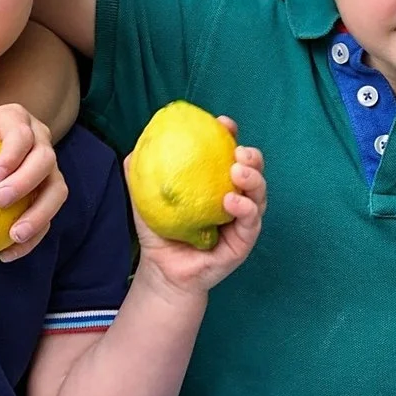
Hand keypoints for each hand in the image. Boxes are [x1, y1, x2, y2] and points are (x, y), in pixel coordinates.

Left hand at [0, 103, 66, 262]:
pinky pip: (50, 216)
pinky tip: (7, 254)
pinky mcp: (52, 192)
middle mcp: (41, 141)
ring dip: (40, 215)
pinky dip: (33, 237)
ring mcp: (51, 167)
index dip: (12, 154)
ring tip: (13, 236)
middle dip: (26, 182)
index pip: (20, 134)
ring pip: (58, 191)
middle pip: (45, 160)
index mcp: (16, 121)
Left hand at [131, 126, 265, 297]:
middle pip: (253, 172)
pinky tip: (231, 201)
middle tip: (239, 150)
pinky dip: (245, 208)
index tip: (223, 123)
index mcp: (216, 184)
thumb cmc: (160, 233)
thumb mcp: (147, 200)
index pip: (228, 155)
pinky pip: (251, 222)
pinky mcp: (244, 242)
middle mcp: (234, 198)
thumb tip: (136, 147)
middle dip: (252, 156)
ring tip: (237, 171)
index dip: (229, 136)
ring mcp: (241, 221)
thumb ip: (141, 174)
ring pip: (259, 195)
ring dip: (253, 179)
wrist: (163, 271)